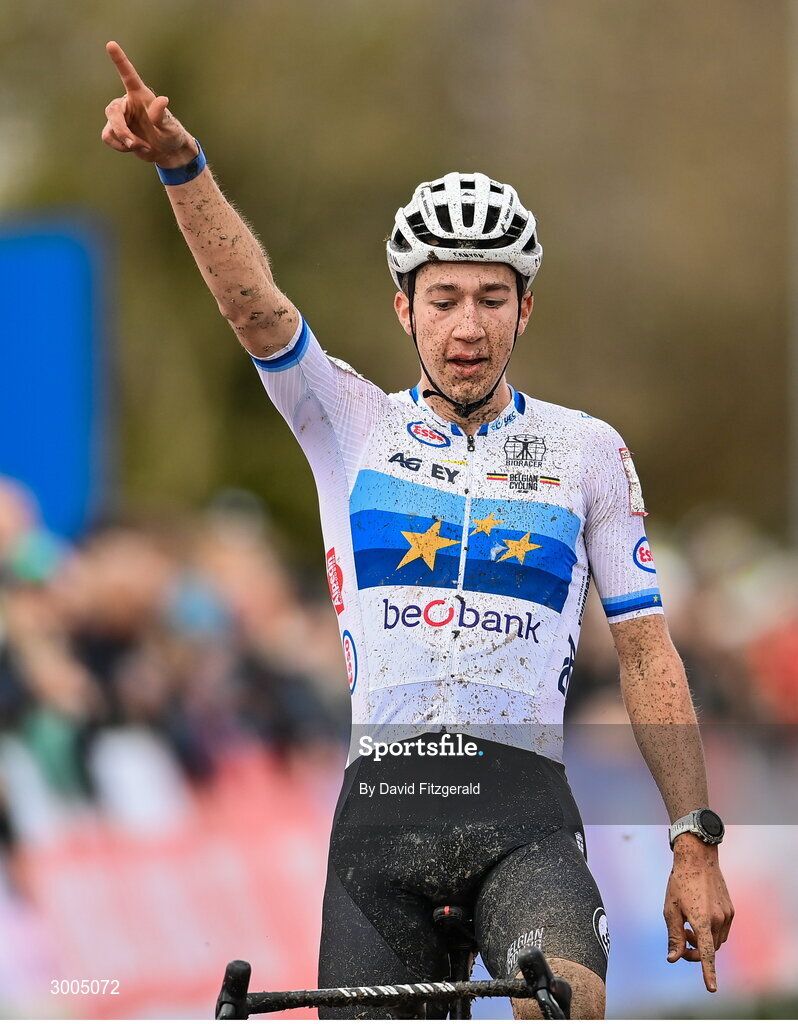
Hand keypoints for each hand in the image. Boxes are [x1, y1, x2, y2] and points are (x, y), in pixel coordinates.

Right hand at [101, 41, 196, 166]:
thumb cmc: (170, 134)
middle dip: (121, 130)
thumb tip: (163, 100)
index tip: (111, 44)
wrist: (166, 151)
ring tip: (142, 146)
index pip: (128, 75)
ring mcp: (120, 117)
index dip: (120, 60)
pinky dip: (121, 146)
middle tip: (134, 143)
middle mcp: (127, 103)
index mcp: (140, 95)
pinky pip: (108, 137)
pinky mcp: (115, 130)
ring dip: (125, 141)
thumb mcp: (170, 126)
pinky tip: (133, 147)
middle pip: (112, 112)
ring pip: (110, 128)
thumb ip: (162, 115)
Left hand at [663, 835, 733, 992]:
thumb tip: (673, 959)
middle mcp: (718, 920)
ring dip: (704, 941)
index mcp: (702, 920)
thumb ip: (674, 936)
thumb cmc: (679, 883)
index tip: (712, 988)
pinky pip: (722, 930)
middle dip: (696, 952)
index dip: (708, 972)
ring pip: (717, 941)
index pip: (706, 953)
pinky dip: (711, 932)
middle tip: (683, 940)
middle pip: (710, 949)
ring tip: (689, 926)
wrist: (697, 859)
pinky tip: (700, 918)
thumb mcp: (671, 909)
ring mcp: (727, 915)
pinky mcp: (731, 910)